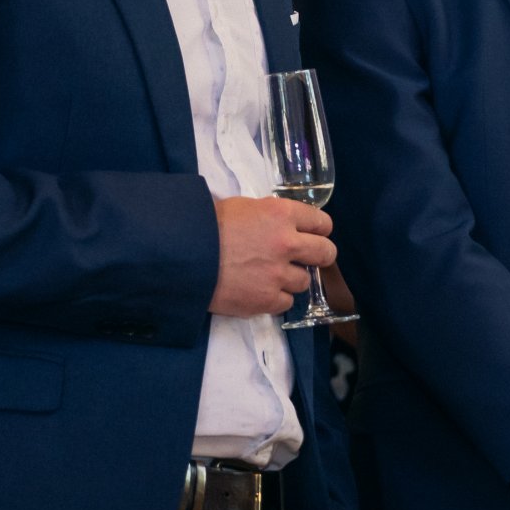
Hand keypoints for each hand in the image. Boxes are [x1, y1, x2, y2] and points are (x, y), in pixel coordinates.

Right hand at [209, 196, 334, 316]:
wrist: (183, 255)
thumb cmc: (207, 225)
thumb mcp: (243, 207)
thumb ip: (269, 216)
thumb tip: (281, 224)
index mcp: (281, 214)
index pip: (322, 222)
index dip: (319, 229)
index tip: (314, 234)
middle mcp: (287, 243)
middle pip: (326, 253)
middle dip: (320, 255)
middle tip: (308, 258)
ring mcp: (279, 274)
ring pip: (305, 281)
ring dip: (292, 279)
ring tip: (270, 275)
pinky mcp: (267, 300)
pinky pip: (286, 302)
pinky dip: (276, 298)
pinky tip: (260, 290)